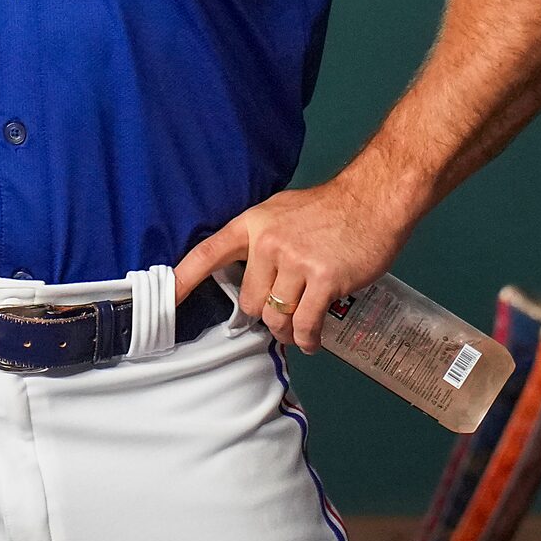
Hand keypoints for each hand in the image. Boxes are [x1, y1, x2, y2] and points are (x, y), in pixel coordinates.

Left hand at [172, 169, 418, 351]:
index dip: (183, 280)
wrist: (374, 200)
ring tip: (297, 332)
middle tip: (279, 319)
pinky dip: (307, 339)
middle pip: (248, 301)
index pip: (208, 254)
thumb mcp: (281, 212)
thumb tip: (246, 272)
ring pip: (275, 315)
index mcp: (252, 224)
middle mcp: (268, 243)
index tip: (165, 301)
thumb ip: (260, 240)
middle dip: (263, 315)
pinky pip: (305, 323)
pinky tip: (312, 341)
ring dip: (286, 331)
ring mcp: (296, 261)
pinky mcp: (324, 279)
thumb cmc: (330, 209)